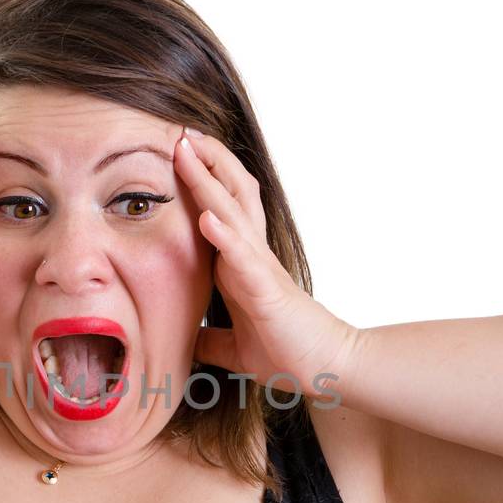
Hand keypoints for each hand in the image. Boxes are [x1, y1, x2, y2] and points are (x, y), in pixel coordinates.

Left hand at [176, 127, 354, 400]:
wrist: (325, 370)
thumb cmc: (287, 352)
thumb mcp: (236, 346)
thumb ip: (212, 340)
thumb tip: (189, 342)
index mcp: (243, 263)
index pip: (221, 208)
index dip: (201, 179)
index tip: (177, 153)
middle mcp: (253, 254)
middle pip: (231, 193)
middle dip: (205, 161)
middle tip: (180, 132)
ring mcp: (261, 267)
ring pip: (233, 211)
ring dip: (208, 181)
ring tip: (187, 151)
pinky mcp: (267, 289)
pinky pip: (243, 256)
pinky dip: (224, 234)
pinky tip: (205, 216)